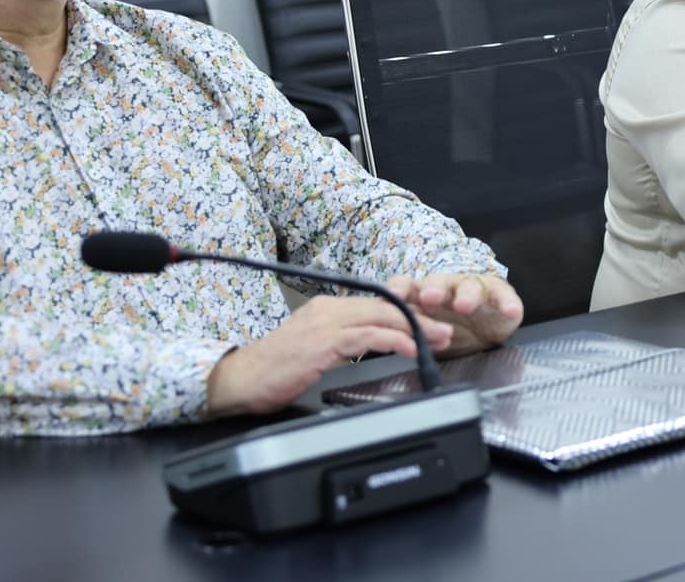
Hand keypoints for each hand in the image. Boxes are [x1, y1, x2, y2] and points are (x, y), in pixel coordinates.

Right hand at [205, 294, 451, 416]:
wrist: (239, 381)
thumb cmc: (273, 371)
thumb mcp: (313, 350)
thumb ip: (340, 343)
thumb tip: (368, 347)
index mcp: (327, 309)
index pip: (376, 304)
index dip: (407, 312)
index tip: (429, 323)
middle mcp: (328, 310)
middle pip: (385, 307)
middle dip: (420, 317)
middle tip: (445, 330)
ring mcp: (326, 324)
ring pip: (382, 317)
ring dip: (416, 328)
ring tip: (438, 339)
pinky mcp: (324, 343)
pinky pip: (368, 337)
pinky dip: (395, 341)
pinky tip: (412, 350)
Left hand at [389, 272, 523, 356]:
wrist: (486, 328)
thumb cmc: (452, 325)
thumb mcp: (428, 330)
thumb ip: (411, 332)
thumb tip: (388, 341)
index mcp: (426, 294)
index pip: (408, 286)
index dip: (400, 289)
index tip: (393, 295)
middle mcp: (449, 287)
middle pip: (439, 282)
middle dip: (434, 289)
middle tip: (430, 298)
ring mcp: (475, 289)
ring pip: (470, 286)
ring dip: (466, 294)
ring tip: (464, 305)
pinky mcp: (500, 294)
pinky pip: (504, 296)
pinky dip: (507, 303)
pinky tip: (510, 311)